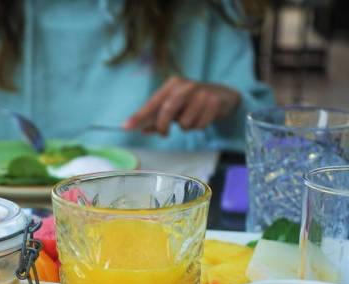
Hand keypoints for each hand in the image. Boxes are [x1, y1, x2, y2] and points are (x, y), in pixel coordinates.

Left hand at [124, 76, 240, 135]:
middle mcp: (186, 86)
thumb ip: (157, 117)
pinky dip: (199, 127)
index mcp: (173, 84)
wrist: (224, 96)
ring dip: (186, 127)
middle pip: (167, 110)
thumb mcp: (174, 107)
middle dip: (162, 126)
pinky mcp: (215, 102)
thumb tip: (141, 129)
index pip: (152, 102)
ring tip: (192, 118)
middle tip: (164, 133)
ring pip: (184, 122)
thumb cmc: (192, 102)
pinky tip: (204, 117)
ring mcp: (202, 93)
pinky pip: (199, 125)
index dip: (139, 116)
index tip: (126, 127)